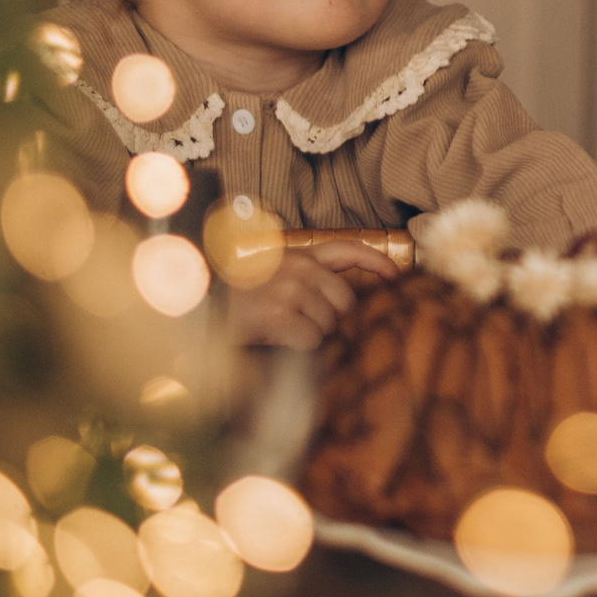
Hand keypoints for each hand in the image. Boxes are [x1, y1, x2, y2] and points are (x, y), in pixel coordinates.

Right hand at [228, 240, 400, 349]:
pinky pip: (311, 339)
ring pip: (329, 324)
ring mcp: (288, 289)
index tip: (395, 275)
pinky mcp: (276, 314)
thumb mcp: (274, 278)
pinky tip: (276, 339)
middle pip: (345, 301)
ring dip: (312, 335)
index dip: (374, 261)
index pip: (346, 249)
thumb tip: (345, 305)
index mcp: (297, 255)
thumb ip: (308, 281)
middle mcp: (297, 267)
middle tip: (302, 325)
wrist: (200, 308)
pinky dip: (298, 346)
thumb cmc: (238, 299)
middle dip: (332, 319)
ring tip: (282, 330)